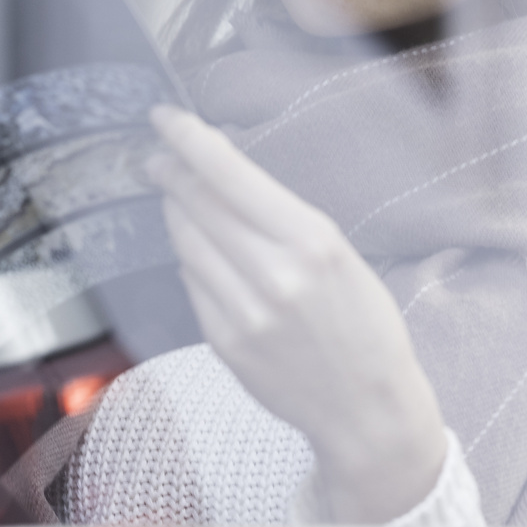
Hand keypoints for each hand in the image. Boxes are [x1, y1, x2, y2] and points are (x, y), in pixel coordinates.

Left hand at [145, 105, 447, 523]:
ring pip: (185, 241)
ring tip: (180, 202)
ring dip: (177, 214)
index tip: (163, 118)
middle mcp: (274, 274)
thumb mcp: (340, 252)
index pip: (228, 173)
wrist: (368, 409)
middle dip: (171, 172)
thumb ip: (280, 217)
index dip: (187, 139)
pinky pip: (191, 284)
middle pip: (197, 202)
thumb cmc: (364, 323)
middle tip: (158, 158)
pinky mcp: (224, 343)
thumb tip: (219, 173)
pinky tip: (204, 257)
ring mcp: (244, 313)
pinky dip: (192, 262)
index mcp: (311, 240)